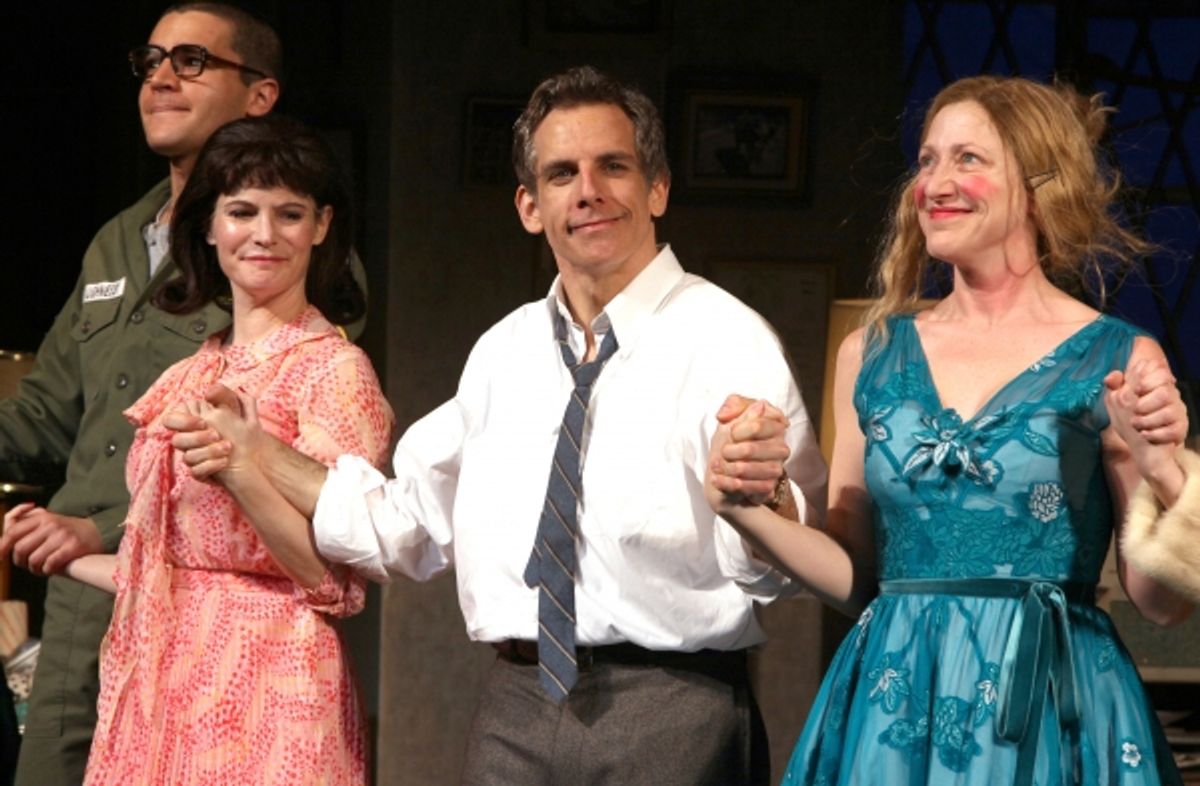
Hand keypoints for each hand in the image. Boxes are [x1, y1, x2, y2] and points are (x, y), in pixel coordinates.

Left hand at [0, 503, 102, 574]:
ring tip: (41, 568)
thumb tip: (6, 527)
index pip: (12, 532)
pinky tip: (51, 569)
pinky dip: (47, 570)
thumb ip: (26, 520)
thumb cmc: (68, 530)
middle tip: (28, 565)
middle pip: (20, 548)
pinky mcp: (73, 547)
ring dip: (34, 569)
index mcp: (42, 517)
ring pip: (34, 559)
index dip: (2, 546)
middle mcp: (51, 525)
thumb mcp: (47, 519)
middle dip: (20, 561)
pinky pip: (50, 564)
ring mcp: (62, 536)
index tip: (0, 557)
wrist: (98, 532)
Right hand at [167, 384, 264, 484]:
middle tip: (217, 435)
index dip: (182, 421)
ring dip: (208, 452)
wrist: (257, 456)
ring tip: (228, 447)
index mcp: (193, 424)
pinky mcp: (201, 473)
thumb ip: (226, 396)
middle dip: (197, 437)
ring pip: (187, 457)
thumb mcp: (240, 411)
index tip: (204, 422)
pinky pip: (196, 472)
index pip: (171, 420)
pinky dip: (211, 465)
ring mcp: (194, 458)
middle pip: (176, 440)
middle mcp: (190, 441)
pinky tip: (225, 461)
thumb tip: (209, 391)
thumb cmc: (243, 431)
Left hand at [707, 395, 790, 508]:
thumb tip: (750, 407)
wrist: (727, 472)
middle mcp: (781, 447)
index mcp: (775, 425)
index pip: (757, 425)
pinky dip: (728, 483)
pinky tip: (717, 479)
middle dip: (729, 451)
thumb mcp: (729, 418)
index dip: (737, 430)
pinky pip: (748, 487)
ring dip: (727, 468)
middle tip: (721, 452)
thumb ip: (736, 405)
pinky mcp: (769, 487)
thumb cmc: (730, 440)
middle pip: (750, 448)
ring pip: (748, 469)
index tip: (730, 433)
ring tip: (715, 467)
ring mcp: (776, 468)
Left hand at [1104, 358, 1187, 479]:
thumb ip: (1115, 387)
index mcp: (1157, 387)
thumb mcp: (1118, 402)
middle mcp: (1170, 399)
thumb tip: (1111, 376)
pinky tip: (1144, 434)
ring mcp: (1177, 415)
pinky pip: (1172, 430)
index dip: (1147, 381)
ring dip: (1148, 420)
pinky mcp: (1180, 430)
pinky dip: (1155, 434)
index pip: (1161, 374)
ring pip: (1168, 412)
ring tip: (1136, 424)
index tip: (1136, 390)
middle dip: (1145, 403)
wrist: (1144, 449)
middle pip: (1165, 393)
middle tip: (1135, 410)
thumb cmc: (1131, 420)